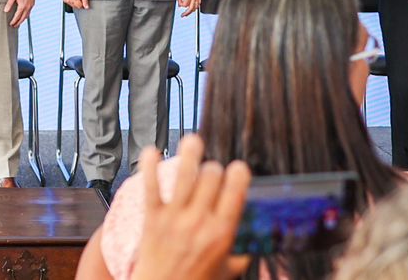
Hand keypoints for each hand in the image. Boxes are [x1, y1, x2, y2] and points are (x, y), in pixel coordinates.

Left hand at [3, 0, 35, 26]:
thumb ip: (9, 3)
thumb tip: (5, 10)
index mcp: (22, 6)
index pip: (17, 16)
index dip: (14, 21)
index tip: (11, 24)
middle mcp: (27, 7)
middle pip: (22, 18)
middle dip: (18, 23)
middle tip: (14, 26)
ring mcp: (31, 6)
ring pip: (27, 16)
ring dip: (22, 20)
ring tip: (18, 23)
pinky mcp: (32, 4)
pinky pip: (29, 13)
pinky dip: (25, 16)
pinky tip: (23, 16)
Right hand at [61, 0, 90, 10]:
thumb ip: (85, 0)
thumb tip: (86, 7)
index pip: (79, 6)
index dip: (83, 3)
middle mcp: (68, 1)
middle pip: (76, 6)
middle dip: (79, 3)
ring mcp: (65, 0)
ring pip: (72, 5)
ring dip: (75, 2)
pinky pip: (69, 2)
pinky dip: (71, 0)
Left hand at [129, 135, 252, 279]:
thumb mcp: (228, 271)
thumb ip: (243, 252)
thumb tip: (258, 236)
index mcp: (222, 233)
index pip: (236, 191)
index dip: (238, 173)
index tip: (238, 167)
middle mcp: (199, 221)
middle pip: (211, 176)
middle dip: (214, 168)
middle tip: (211, 172)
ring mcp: (174, 218)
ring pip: (184, 175)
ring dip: (190, 153)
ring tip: (193, 140)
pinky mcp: (152, 218)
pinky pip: (150, 186)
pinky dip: (149, 166)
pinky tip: (152, 150)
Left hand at [176, 0, 201, 15]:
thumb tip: (179, 5)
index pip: (185, 5)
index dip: (181, 5)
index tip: (179, 5)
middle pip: (191, 8)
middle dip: (187, 13)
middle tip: (183, 15)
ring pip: (196, 7)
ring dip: (192, 11)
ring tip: (188, 13)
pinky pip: (199, 3)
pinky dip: (196, 6)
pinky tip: (193, 7)